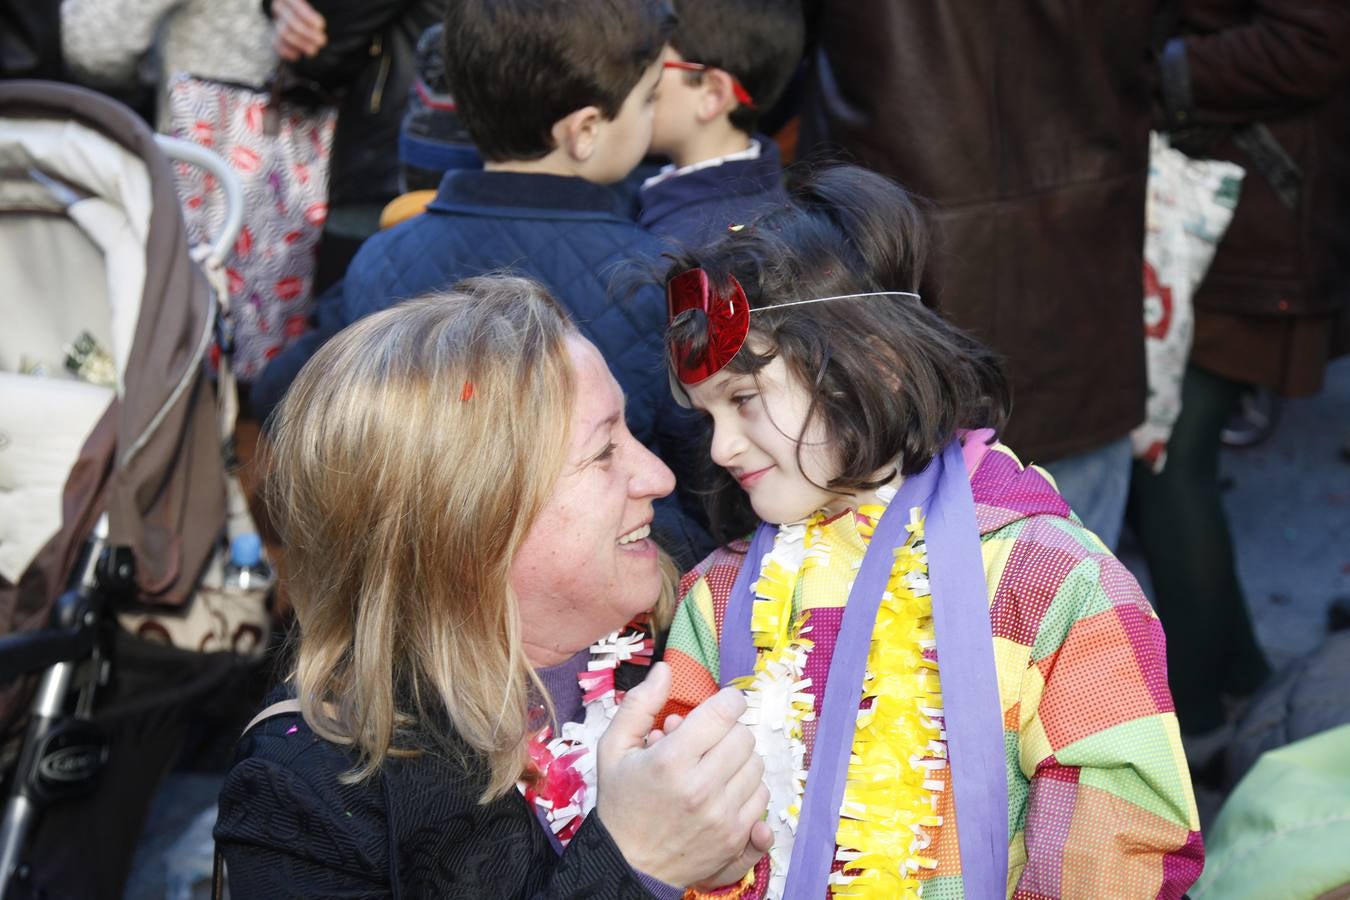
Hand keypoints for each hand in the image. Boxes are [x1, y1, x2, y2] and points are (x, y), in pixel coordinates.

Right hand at [271, 0, 326, 60]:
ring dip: (300, 43)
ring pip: (283, 33)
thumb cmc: (323, 6)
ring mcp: (277, 20)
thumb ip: (326, 4)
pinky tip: (298, 55)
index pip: (295, 4)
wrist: (310, 14)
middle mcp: (281, 6)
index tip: (321, 25)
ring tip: (314, 50)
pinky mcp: (276, 34)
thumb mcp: (322, 3)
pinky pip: (277, 43)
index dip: (307, 16)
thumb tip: (325, 13)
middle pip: (290, 21)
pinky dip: (286, 50)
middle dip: (307, 33)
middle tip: (322, 41)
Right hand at [595, 663, 770, 887]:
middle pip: (744, 737)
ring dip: (739, 759)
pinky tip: (724, 790)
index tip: (723, 704)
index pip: (723, 713)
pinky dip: (747, 788)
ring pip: (757, 765)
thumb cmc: (621, 803)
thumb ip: (640, 705)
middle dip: (728, 731)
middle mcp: (701, 788)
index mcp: (671, 762)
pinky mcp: (736, 837)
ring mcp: (722, 816)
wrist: (628, 865)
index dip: (727, 701)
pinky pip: (762, 796)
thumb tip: (665, 670)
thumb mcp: (614, 749)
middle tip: (708, 741)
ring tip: (713, 767)